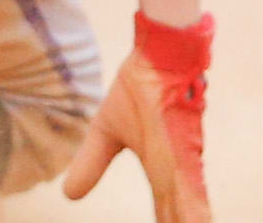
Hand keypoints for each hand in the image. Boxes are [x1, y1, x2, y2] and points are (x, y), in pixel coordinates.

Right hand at [59, 12, 210, 219]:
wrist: (156, 56)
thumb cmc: (137, 88)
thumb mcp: (105, 132)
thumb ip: (91, 164)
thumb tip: (70, 196)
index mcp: (167, 175)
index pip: (168, 218)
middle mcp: (180, 178)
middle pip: (181, 221)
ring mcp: (183, 170)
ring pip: (189, 217)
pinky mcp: (183, 156)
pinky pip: (189, 196)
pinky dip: (192, 214)